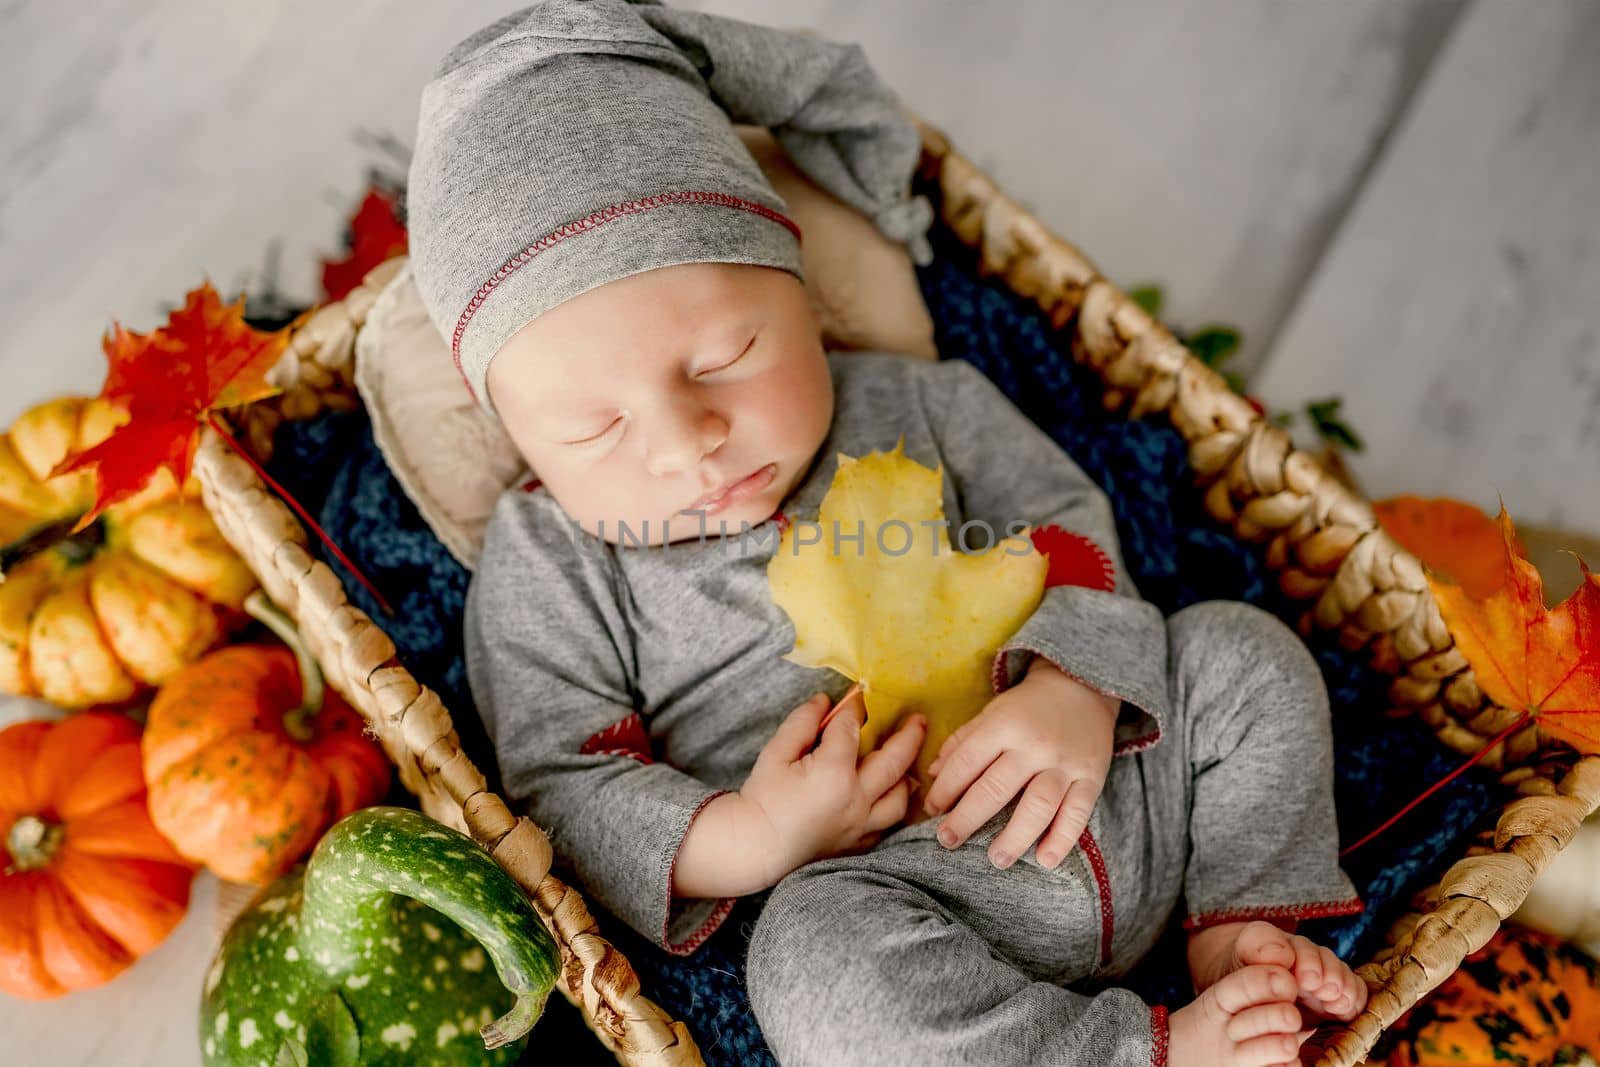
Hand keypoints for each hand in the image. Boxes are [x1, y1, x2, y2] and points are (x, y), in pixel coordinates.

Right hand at [739, 687, 925, 886]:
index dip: (854, 709)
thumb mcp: (775, 753)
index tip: (858, 695)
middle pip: (893, 761)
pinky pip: (888, 825)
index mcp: (834, 773)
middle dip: (909, 736)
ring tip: (911, 764)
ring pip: (899, 799)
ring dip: (908, 777)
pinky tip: (891, 797)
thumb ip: (802, 723)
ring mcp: (860, 825)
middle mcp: (856, 799)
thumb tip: (825, 701)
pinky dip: (894, 808)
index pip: (851, 731)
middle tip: (919, 720)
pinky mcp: (857, 844)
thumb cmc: (761, 799)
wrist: (755, 847)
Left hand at [921, 659, 1118, 870]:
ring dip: (1016, 837)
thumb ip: (963, 741)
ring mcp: (1065, 763)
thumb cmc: (1028, 706)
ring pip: (1039, 805)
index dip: (945, 788)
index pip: (967, 762)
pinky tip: (1045, 860)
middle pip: (997, 788)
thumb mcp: (993, 712)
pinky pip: (1078, 813)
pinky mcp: (1092, 778)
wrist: (1083, 687)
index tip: (931, 810)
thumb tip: (934, 772)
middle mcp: (1034, 745)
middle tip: (947, 841)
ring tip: (996, 859)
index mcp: (1004, 725)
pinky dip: (1062, 839)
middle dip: (968, 818)